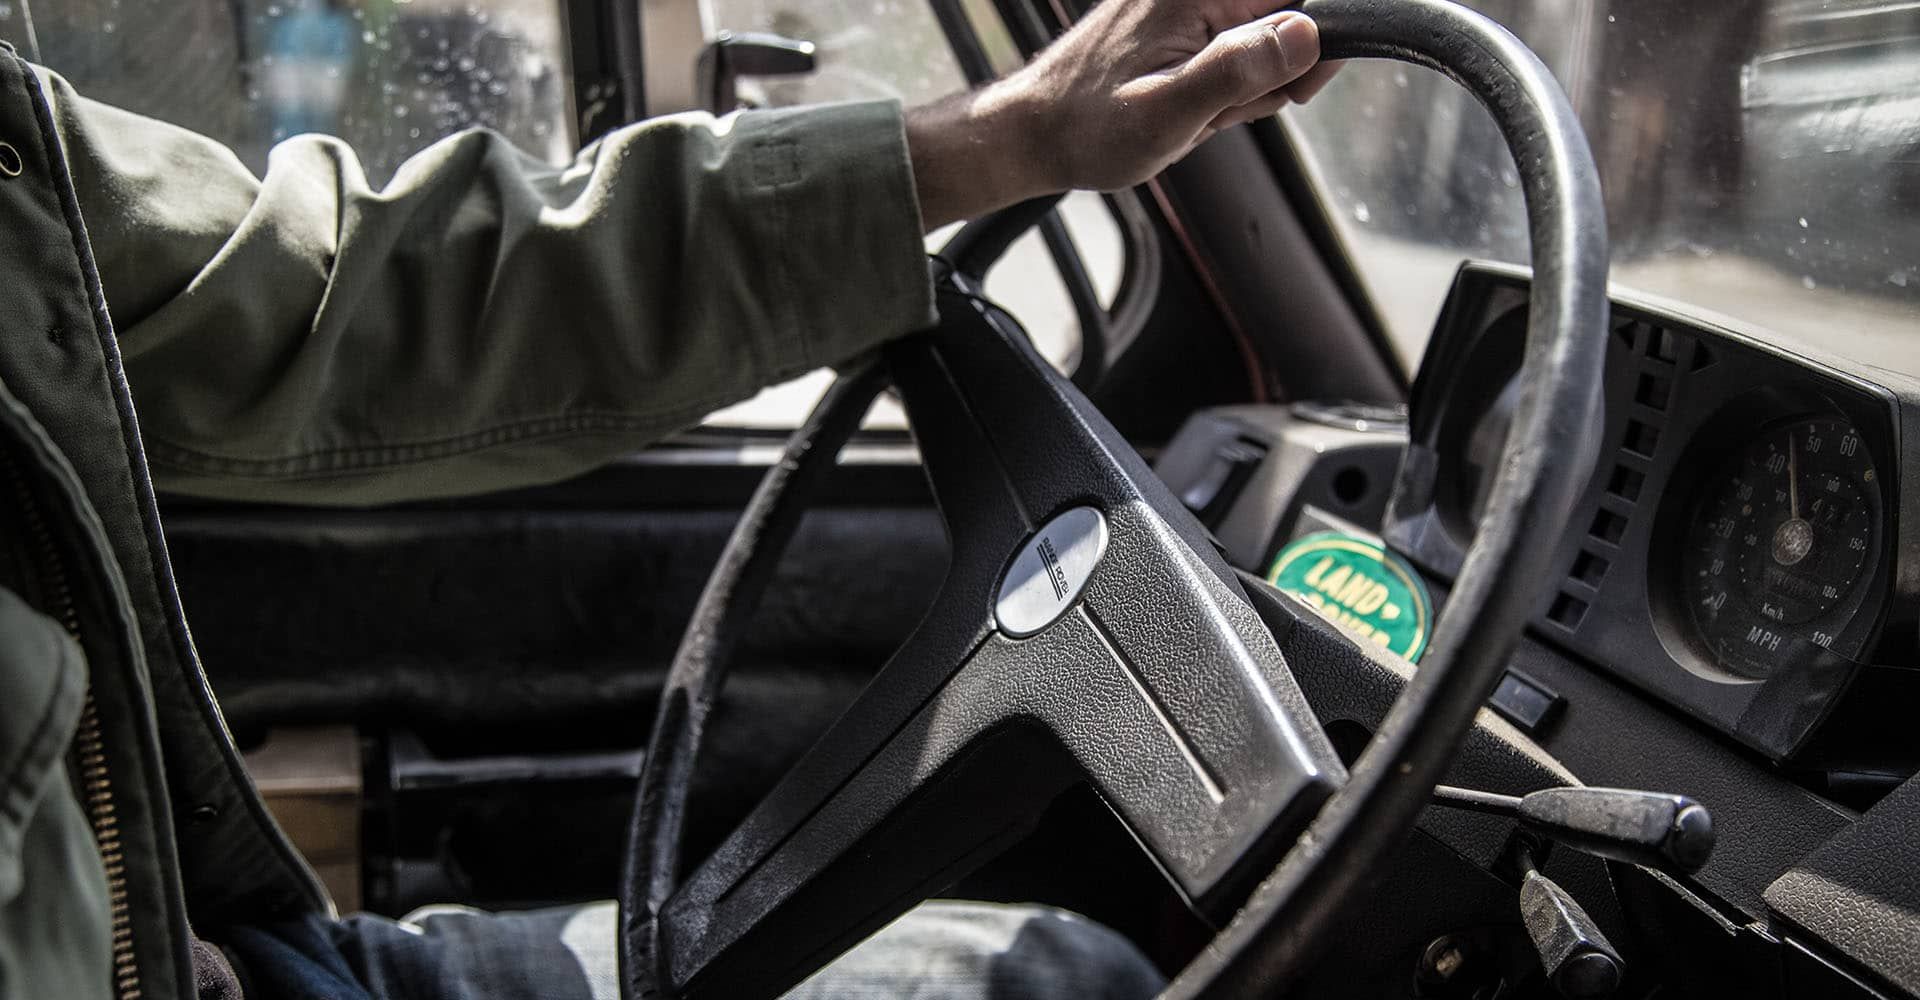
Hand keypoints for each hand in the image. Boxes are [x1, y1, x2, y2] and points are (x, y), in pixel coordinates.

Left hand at [908, 1, 1338, 228]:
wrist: (1035, 135)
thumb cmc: (1088, 127)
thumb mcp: (1168, 111)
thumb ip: (1238, 70)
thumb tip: (1306, 34)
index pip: (1298, 0)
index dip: (1308, 47)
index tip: (1290, 88)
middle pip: (1285, 23)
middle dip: (1266, 77)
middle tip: (1218, 111)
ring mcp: (1186, 6)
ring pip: (1260, 47)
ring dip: (1240, 91)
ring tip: (1193, 112)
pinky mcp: (1180, 27)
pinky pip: (1230, 57)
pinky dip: (1219, 92)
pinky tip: (1187, 108)